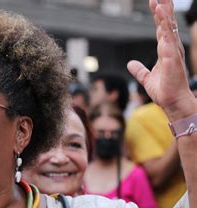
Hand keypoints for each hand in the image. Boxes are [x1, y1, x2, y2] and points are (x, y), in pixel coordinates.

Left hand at [127, 0, 195, 120]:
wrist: (172, 102)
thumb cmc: (164, 90)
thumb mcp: (147, 78)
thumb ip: (139, 70)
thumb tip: (130, 64)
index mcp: (166, 50)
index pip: (162, 29)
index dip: (159, 15)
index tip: (155, 2)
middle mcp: (171, 48)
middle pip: (167, 24)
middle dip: (163, 8)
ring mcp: (172, 52)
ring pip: (167, 28)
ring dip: (163, 14)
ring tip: (159, 0)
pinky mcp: (171, 58)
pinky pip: (167, 38)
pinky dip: (164, 26)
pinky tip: (161, 15)